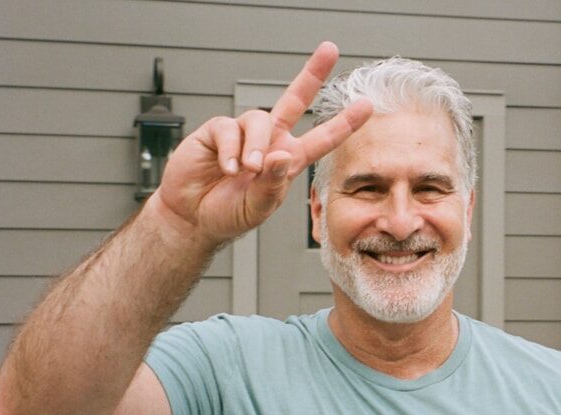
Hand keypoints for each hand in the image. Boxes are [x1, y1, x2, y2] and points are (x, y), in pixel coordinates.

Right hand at [154, 41, 372, 244]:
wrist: (193, 217)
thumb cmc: (229, 214)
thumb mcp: (259, 207)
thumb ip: (273, 184)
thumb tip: (282, 154)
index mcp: (288, 160)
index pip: (321, 139)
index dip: (344, 123)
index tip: (366, 105)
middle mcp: (270, 141)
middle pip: (294, 100)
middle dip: (312, 74)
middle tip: (330, 50)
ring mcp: (243, 134)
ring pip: (259, 119)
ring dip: (256, 146)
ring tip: (248, 170)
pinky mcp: (216, 131)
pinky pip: (228, 128)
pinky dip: (230, 150)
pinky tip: (226, 168)